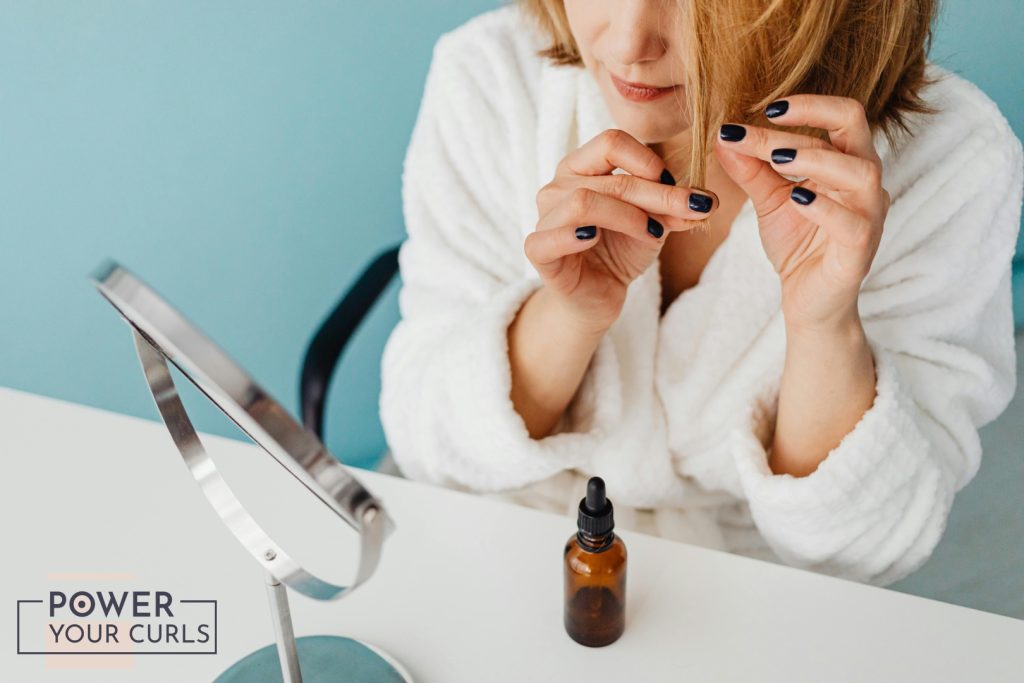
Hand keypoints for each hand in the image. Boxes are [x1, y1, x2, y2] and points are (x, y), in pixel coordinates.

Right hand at [527, 129, 718, 332]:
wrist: (599, 295)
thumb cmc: (620, 251)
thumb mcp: (654, 224)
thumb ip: (674, 208)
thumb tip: (707, 200)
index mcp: (582, 167)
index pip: (611, 142)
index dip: (648, 161)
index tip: (674, 185)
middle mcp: (558, 186)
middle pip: (609, 178)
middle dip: (657, 195)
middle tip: (692, 210)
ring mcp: (544, 217)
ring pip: (583, 202)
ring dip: (627, 216)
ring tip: (653, 234)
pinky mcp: (537, 250)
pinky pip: (549, 237)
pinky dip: (574, 235)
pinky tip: (595, 239)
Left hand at [714, 96, 889, 332]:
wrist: (807, 300)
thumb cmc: (798, 244)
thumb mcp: (769, 200)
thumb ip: (751, 169)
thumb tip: (723, 135)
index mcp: (846, 164)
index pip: (838, 118)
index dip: (804, 106)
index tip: (762, 106)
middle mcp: (865, 184)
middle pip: (854, 130)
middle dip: (808, 120)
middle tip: (762, 122)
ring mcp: (868, 216)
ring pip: (859, 173)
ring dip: (815, 159)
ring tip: (776, 158)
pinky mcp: (860, 250)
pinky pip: (852, 224)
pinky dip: (824, 208)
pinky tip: (796, 198)